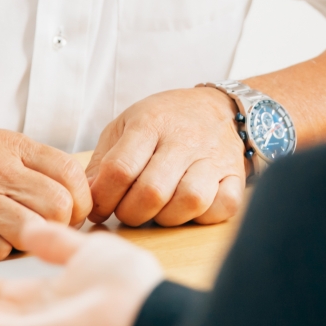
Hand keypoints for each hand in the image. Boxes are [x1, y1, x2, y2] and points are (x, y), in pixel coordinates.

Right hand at [0, 129, 90, 261]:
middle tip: (49, 232)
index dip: (80, 199)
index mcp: (6, 145)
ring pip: (34, 230)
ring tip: (17, 237)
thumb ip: (29, 163)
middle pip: (58, 205)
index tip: (73, 213)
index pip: (69, 172)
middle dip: (61, 226)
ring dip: (32, 241)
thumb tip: (76, 191)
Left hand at [85, 87, 247, 225]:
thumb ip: (104, 162)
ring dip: (167, 217)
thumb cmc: (166, 120)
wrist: (220, 107)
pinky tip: (189, 208)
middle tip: (128, 209)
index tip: (100, 208)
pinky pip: (224, 206)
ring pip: (190, 201)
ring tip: (159, 209)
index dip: (103, 198)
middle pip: (152, 192)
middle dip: (131, 213)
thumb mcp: (126, 126)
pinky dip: (205, 215)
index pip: (120, 169)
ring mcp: (213, 158)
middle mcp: (184, 140)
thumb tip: (89, 200)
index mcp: (150, 124)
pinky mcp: (236, 175)